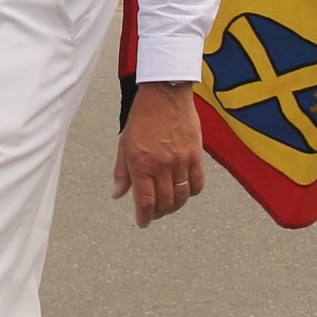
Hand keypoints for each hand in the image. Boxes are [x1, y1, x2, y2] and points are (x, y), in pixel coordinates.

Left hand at [113, 81, 204, 227]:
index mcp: (141, 163)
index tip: (143, 222)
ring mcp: (181, 161)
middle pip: (164, 202)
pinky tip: (186, 191)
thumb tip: (118, 195)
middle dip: (158, 213)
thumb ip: (121, 171)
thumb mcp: (124, 143)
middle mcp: (161, 165)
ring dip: (175, 206)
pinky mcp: (195, 154)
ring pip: (181, 196)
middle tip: (154, 214)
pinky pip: (198, 182)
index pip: (145, 201)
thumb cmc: (142, 116)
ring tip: (169, 206)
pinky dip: (192, 192)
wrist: (165, 93)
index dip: (144, 217)